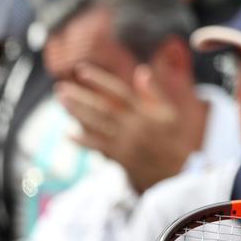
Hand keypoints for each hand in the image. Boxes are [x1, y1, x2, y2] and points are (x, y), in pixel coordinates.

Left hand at [55, 64, 190, 192]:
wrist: (179, 171)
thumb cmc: (173, 138)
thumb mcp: (170, 113)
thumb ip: (154, 92)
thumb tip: (141, 70)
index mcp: (146, 113)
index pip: (119, 92)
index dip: (100, 80)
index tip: (81, 70)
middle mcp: (134, 126)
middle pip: (103, 108)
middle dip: (81, 97)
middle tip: (61, 88)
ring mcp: (126, 143)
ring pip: (98, 125)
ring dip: (77, 113)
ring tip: (62, 101)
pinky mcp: (121, 158)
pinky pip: (99, 147)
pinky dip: (83, 141)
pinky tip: (68, 133)